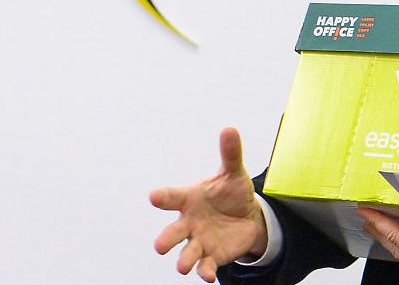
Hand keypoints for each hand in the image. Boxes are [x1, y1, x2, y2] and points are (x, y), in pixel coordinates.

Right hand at [150, 127, 267, 282]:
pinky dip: (206, 271)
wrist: (246, 215)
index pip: (172, 197)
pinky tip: (208, 275)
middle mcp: (189, 222)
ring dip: (184, 260)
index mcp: (189, 199)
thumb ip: (230, 153)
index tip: (153, 197)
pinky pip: (206, 266)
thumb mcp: (233, 172)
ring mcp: (199, 241)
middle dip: (166, 239)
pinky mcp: (212, 256)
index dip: (163, 197)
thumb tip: (230, 128)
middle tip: (159, 246)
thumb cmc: (230, 191)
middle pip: (172, 232)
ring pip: (187, 253)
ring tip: (182, 267)